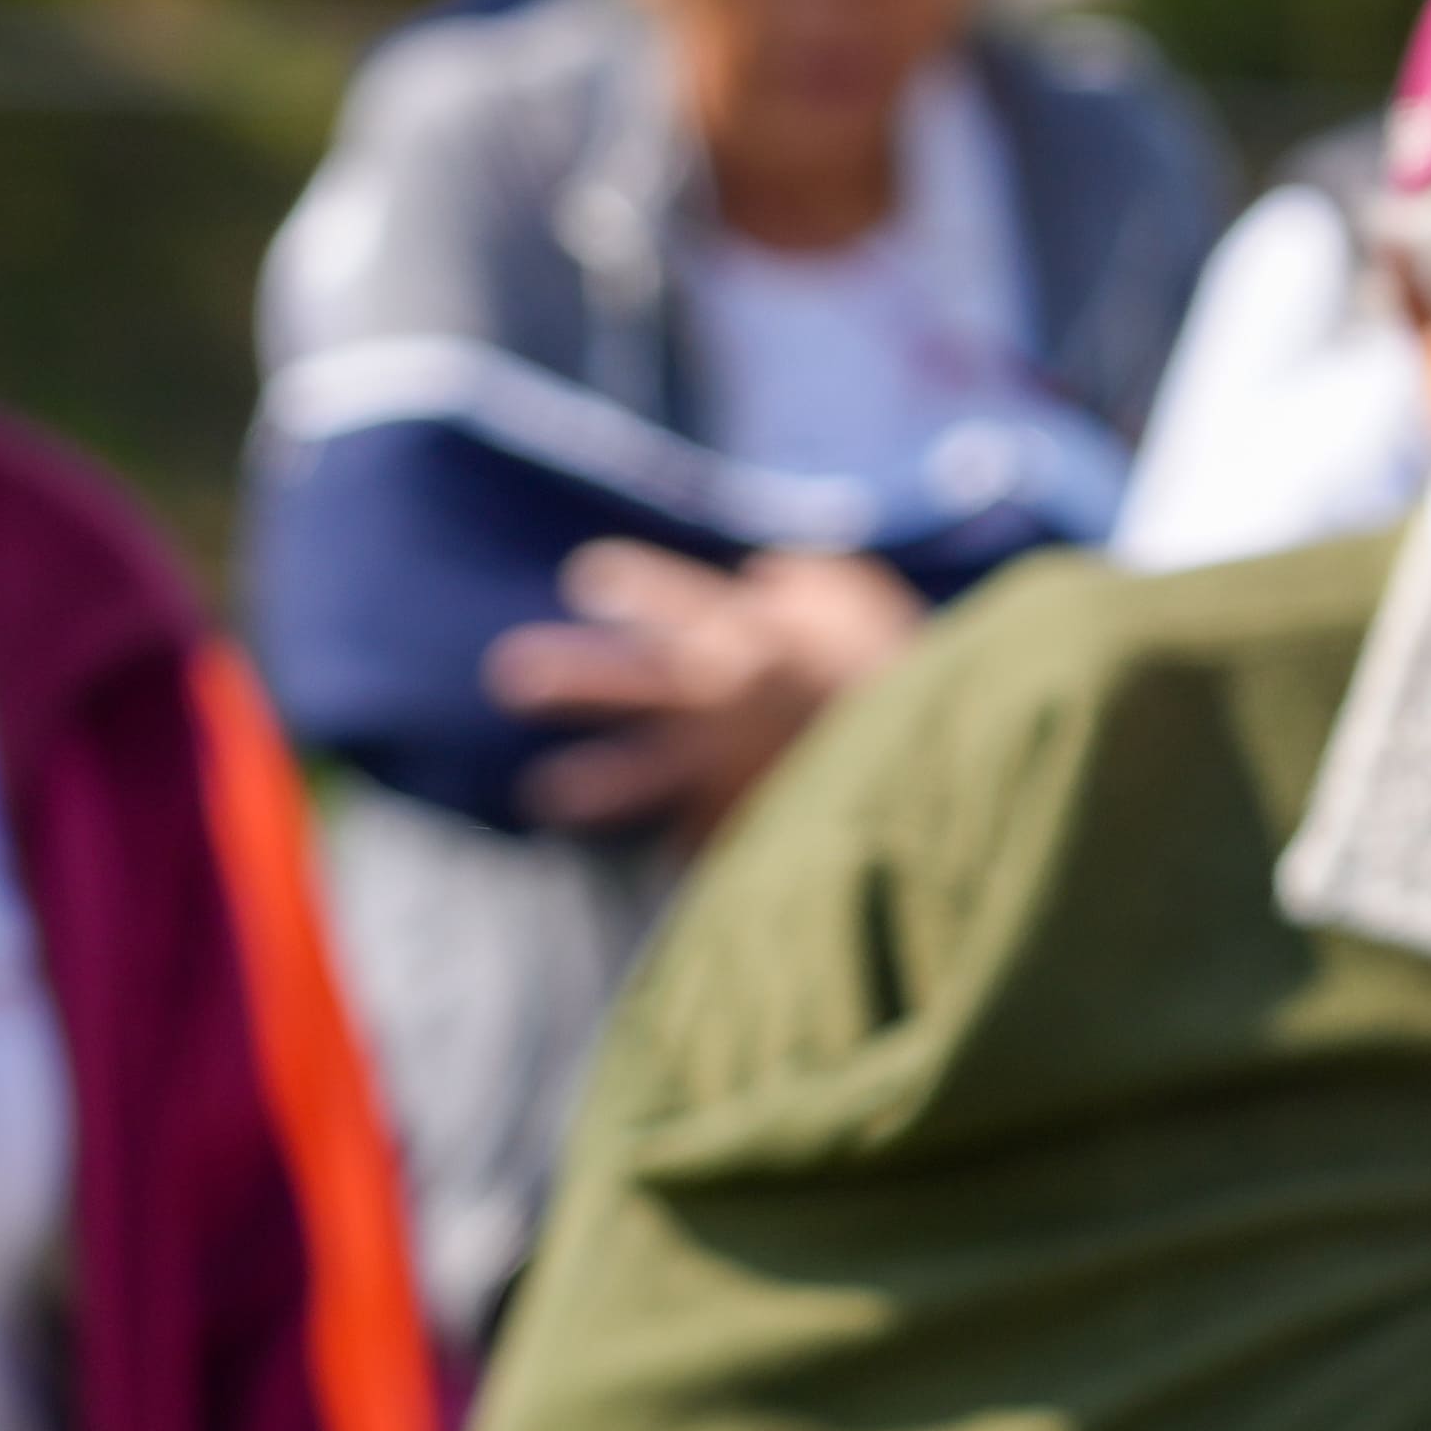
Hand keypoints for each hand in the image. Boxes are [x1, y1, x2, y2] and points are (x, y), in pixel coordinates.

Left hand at [484, 539, 919, 838]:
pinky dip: (682, 847)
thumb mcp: (859, 602)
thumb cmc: (898, 676)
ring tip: (546, 796)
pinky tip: (665, 854)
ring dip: (584, 790)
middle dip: (561, 679)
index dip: (622, 584)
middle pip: (614, 683)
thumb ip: (808, 585)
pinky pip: (690, 846)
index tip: (587, 581)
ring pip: (626, 782)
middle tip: (510, 678)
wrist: (920, 778)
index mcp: (741, 632)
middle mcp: (709, 700)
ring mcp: (714, 773)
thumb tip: (768, 576)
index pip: (663, 597)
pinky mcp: (731, 836)